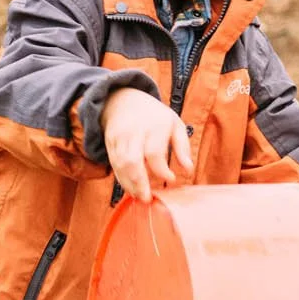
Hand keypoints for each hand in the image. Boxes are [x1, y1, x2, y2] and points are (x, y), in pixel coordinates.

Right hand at [102, 87, 191, 201]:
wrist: (122, 100)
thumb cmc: (153, 115)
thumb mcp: (174, 124)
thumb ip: (183, 147)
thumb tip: (189, 170)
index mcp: (154, 126)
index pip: (155, 153)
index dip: (162, 171)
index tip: (171, 179)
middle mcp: (134, 132)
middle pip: (132, 161)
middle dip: (139, 183)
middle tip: (147, 199)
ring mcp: (119, 138)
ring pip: (120, 166)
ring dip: (129, 184)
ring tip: (139, 196)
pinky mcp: (109, 144)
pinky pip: (114, 165)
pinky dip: (121, 179)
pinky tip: (131, 188)